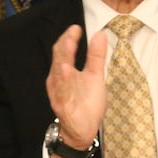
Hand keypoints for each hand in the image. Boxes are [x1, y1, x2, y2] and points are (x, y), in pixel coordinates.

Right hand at [44, 25, 107, 149]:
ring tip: (68, 46)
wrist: (81, 129)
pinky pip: (62, 92)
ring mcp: (59, 92)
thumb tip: (100, 34)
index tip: (76, 28)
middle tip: (72, 33)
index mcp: (63, 71)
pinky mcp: (63, 105)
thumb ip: (96, 56)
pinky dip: (64, 81)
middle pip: (58, 59)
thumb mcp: (95, 76)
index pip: (63, 50)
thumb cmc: (86, 101)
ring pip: (59, 74)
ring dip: (63, 59)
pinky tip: (67, 71)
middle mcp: (58, 80)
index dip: (68, 38)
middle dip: (65, 46)